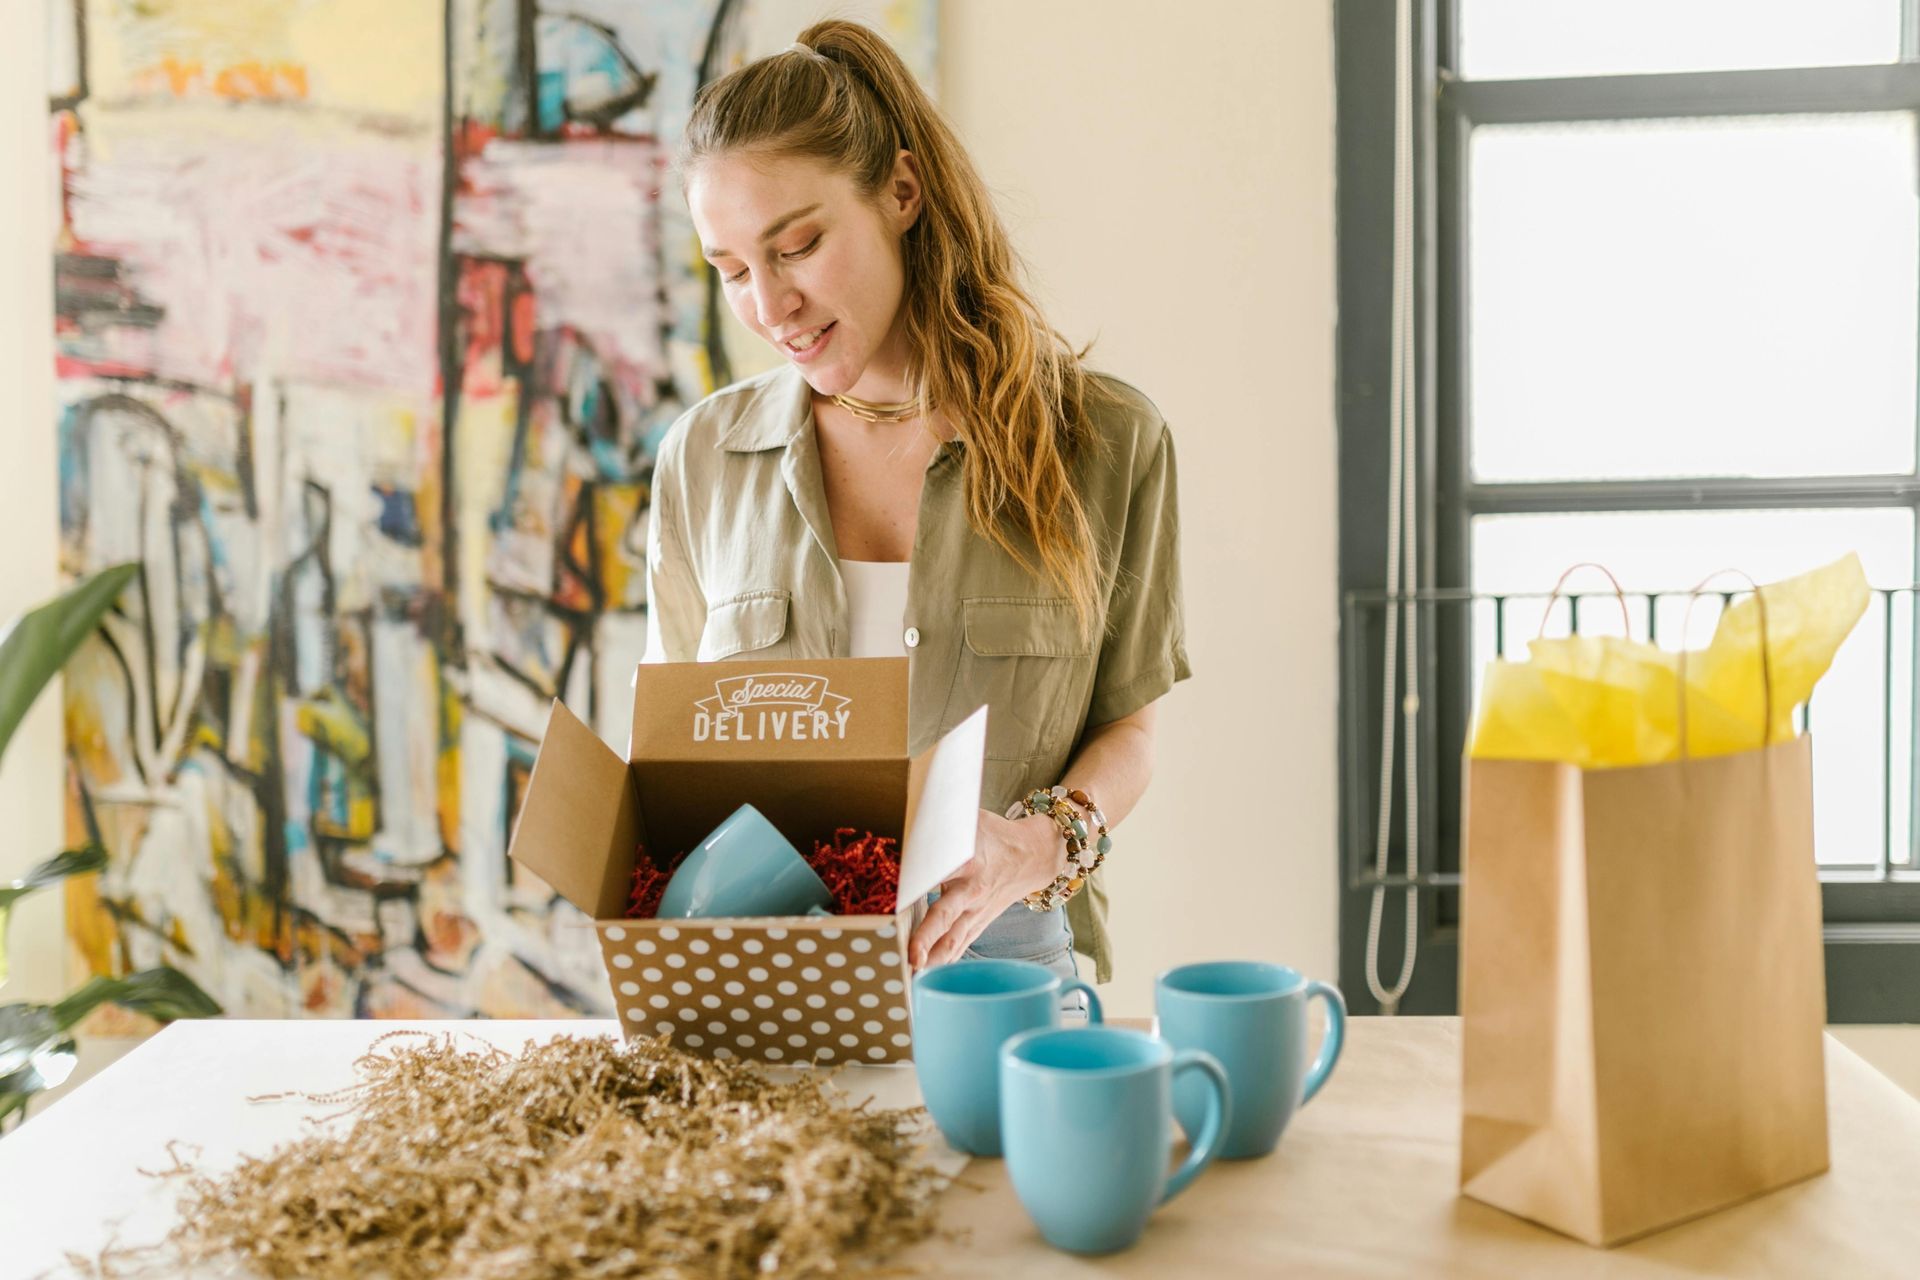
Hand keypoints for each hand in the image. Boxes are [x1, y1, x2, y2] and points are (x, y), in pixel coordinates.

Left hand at [908, 808, 1064, 969]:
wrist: (1032, 857)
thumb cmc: (993, 835)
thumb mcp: (970, 820)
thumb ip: (941, 819)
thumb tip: (912, 814)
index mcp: (968, 860)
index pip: (939, 872)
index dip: (918, 883)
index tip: (897, 897)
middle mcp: (972, 891)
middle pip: (945, 916)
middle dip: (927, 938)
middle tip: (910, 957)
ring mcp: (976, 912)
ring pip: (953, 940)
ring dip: (933, 960)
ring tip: (912, 979)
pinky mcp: (978, 924)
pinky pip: (959, 946)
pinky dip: (944, 962)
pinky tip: (927, 978)